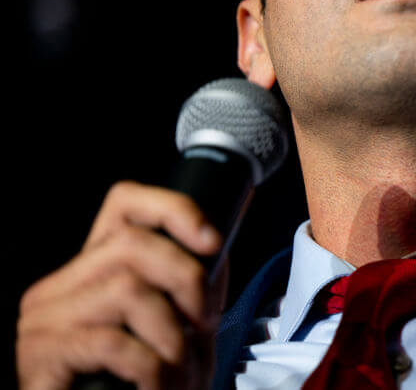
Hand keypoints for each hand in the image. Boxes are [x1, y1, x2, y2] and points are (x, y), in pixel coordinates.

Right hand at [16, 181, 227, 389]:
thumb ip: (188, 286)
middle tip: (204, 326)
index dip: (173, 209)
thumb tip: (214, 243)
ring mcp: (43, 321)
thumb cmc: (143, 388)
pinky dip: (150, 367)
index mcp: (90, 273)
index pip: (124, 203)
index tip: (213, 242)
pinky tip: (157, 387)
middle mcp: (57, 288)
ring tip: (180, 371)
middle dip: (186, 279)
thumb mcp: (178, 329)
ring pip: (126, 289)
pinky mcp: (40, 356)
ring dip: (171, 335)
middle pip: (132, 243)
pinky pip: (111, 342)